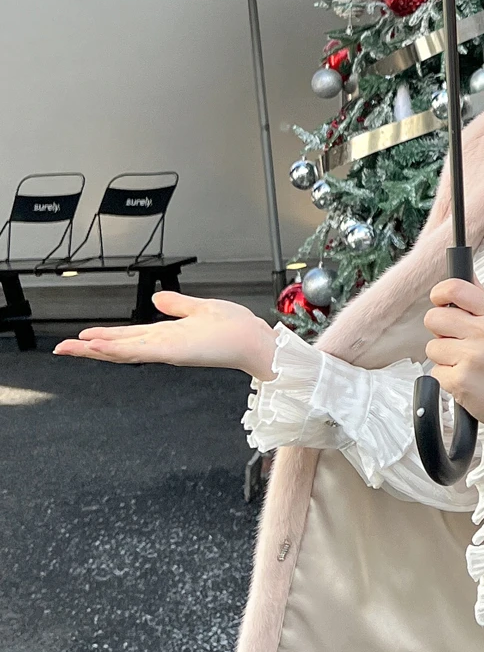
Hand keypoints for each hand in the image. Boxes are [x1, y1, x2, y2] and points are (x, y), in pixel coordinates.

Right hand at [52, 292, 278, 379]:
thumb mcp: (199, 308)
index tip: (80, 337)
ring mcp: (167, 350)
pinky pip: (142, 351)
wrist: (254, 340)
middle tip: (61, 349)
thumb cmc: (235, 328)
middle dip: (89, 348)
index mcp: (167, 334)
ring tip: (72, 347)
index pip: (128, 336)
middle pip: (119, 346)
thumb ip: (177, 305)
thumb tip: (157, 299)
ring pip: (124, 350)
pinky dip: (120, 350)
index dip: (103, 337)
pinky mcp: (175, 353)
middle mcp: (163, 344)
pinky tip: (101, 348)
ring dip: (97, 349)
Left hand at [424, 278, 483, 442]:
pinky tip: (467, 380)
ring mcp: (471, 358)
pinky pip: (435, 372)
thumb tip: (468, 275)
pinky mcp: (460, 381)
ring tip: (467, 365)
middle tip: (456, 341)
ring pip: (432, 347)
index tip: (439, 301)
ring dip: (444, 358)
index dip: (439, 293)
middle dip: (439, 330)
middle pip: (434, 317)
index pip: (456, 288)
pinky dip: (448, 379)